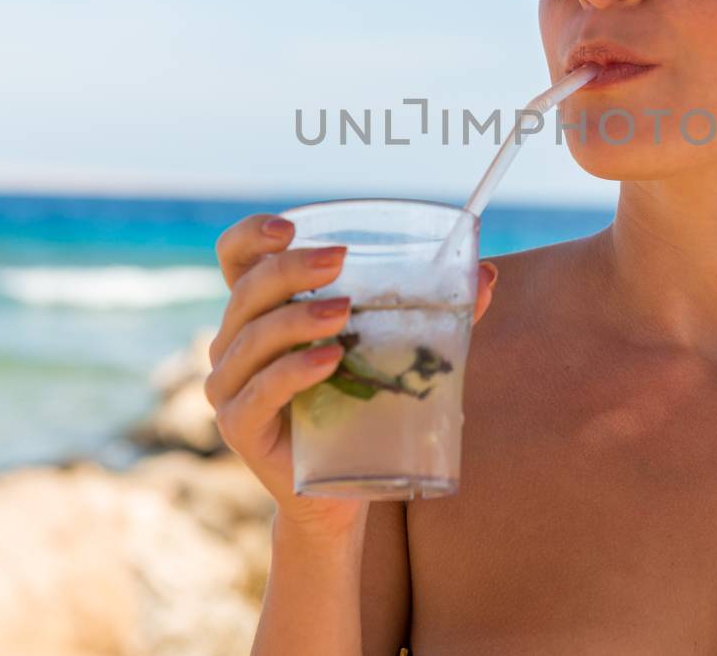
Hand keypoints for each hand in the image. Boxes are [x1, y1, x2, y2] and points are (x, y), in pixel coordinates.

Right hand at [205, 212, 498, 538]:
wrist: (340, 488)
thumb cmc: (358, 406)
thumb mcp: (386, 349)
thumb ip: (429, 313)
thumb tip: (486, 275)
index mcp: (258, 311)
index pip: (235, 258)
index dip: (253, 235)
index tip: (291, 228)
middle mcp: (233, 342)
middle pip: (247, 290)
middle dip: (292, 269)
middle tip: (341, 260)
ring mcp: (230, 386)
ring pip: (252, 337)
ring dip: (298, 318)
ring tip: (345, 312)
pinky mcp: (241, 427)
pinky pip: (259, 391)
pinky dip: (293, 372)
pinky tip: (328, 361)